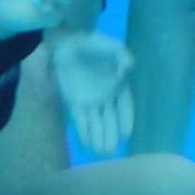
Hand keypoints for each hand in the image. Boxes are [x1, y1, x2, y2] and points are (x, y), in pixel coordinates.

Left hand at [50, 29, 134, 157]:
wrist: (67, 42)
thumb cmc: (91, 43)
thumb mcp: (111, 46)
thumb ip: (122, 55)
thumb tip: (127, 69)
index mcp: (118, 83)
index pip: (125, 105)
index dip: (126, 119)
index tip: (127, 134)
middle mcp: (105, 95)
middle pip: (110, 118)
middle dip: (111, 134)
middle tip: (112, 150)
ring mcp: (89, 100)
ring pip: (96, 122)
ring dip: (98, 136)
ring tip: (101, 152)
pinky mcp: (73, 101)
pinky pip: (80, 119)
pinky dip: (83, 131)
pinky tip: (87, 144)